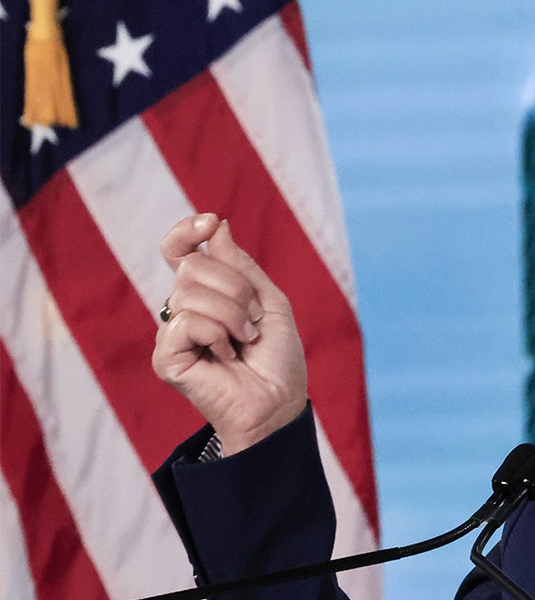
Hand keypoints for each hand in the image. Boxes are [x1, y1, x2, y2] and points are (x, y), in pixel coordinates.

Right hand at [152, 213, 307, 455]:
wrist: (280, 401)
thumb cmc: (276, 357)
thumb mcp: (268, 300)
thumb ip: (240, 265)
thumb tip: (216, 226)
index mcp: (206, 292)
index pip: (179, 250)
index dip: (186, 231)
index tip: (209, 222)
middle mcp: (184, 309)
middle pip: (192, 266)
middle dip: (235, 287)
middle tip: (253, 319)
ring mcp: (172, 333)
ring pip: (190, 292)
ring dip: (233, 313)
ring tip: (244, 339)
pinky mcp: (165, 357)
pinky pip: (185, 322)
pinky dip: (216, 334)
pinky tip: (225, 355)